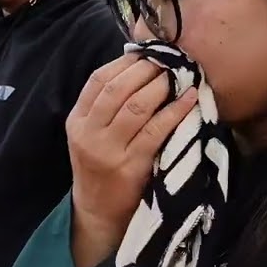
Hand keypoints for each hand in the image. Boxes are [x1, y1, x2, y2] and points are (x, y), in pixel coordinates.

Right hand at [66, 56, 195, 266]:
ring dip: (161, 86)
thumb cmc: (100, 168)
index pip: (97, 80)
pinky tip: (190, 100)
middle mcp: (88, 134)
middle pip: (116, 89)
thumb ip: (106, 107)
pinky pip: (156, 131)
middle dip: (146, 69)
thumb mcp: (90, 135)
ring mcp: (108, 151)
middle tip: (170, 59)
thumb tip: (140, 66)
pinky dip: (175, 111)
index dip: (125, 62)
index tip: (149, 52)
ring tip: (180, 74)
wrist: (97, 214)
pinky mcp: (130, 167)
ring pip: (136, 106)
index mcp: (76, 121)